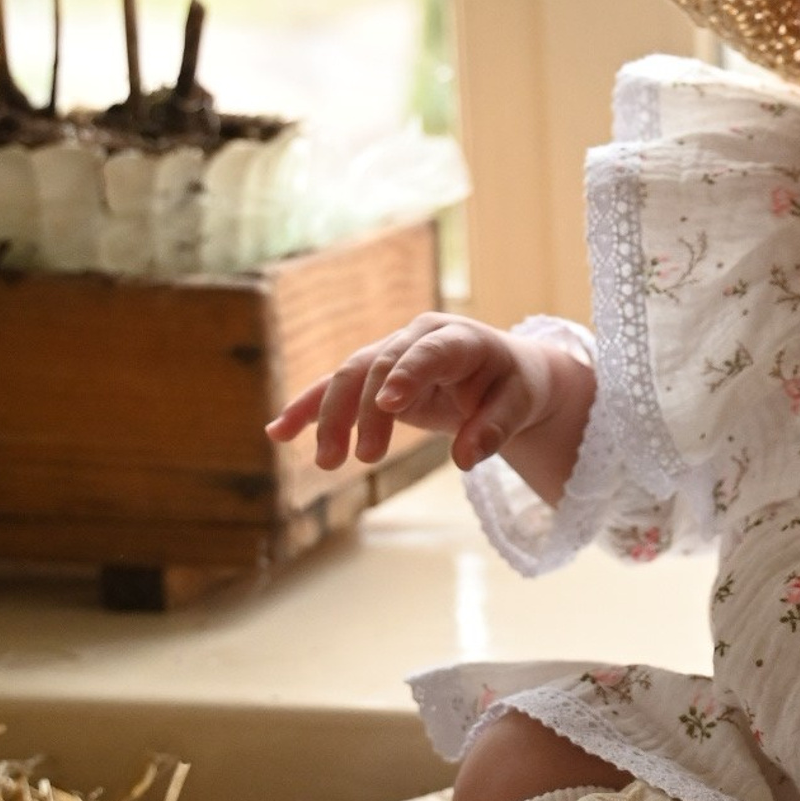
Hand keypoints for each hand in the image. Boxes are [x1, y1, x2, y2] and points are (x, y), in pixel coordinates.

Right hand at [266, 313, 591, 488]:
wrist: (505, 374)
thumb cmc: (516, 387)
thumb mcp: (521, 405)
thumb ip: (496, 429)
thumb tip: (466, 460)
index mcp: (457, 338)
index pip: (427, 352)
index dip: (407, 374)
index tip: (389, 405)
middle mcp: (416, 338)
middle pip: (379, 368)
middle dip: (366, 412)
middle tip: (365, 459)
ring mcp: (390, 353)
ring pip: (349, 378)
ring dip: (331, 418)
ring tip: (327, 462)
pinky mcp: (374, 376)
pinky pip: (335, 389)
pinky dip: (308, 408)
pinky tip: (278, 433)